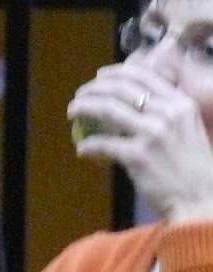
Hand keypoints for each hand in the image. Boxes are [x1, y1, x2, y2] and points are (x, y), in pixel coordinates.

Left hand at [67, 60, 212, 223]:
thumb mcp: (189, 128)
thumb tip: (136, 103)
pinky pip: (104, 144)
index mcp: (180, 103)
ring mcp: (152, 134)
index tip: (99, 77)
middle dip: (94, 89)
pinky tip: (82, 149)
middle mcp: (167, 113)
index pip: (143, 76)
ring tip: (73, 112)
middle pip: (121, 89)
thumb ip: (167, 112)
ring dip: (84, 108)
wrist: (199, 198)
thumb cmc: (193, 168)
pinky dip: (89, 145)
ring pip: (108, 110)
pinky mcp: (137, 156)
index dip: (115, 73)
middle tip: (79, 95)